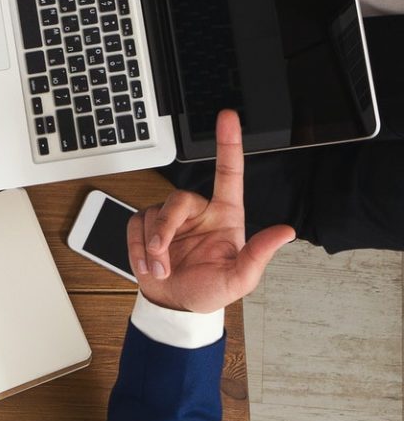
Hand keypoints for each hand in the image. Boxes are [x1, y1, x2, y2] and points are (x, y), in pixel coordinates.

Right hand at [129, 108, 294, 311]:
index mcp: (226, 217)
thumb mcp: (240, 280)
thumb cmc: (210, 290)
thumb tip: (286, 232)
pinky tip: (148, 266)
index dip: (228, 144)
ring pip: (153, 214)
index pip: (229, 174)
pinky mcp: (146, 226)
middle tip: (161, 256)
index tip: (228, 117)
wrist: (174, 304)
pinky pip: (135, 226)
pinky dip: (137, 249)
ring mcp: (170, 218)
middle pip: (177, 199)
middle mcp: (198, 212)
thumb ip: (259, 255)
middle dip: (165, 228)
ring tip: (160, 270)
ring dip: (151, 247)